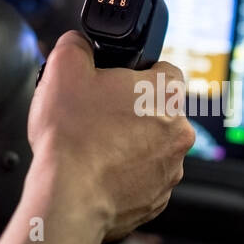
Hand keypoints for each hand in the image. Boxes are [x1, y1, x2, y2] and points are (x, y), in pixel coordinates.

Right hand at [29, 31, 195, 240]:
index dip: (138, 73)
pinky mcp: (158, 199)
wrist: (68, 198)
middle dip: (132, 112)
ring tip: (95, 148)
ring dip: (129, 145)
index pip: (165, 70)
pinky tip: (98, 172)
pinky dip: (125, 176)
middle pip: (158, 111)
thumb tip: (79, 44)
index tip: (117, 84)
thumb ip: (77, 45)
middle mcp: (179, 132)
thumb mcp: (63, 68)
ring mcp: (171, 169)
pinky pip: (143, 179)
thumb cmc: (71, 138)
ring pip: (152, 147)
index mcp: (166, 93)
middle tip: (98, 116)